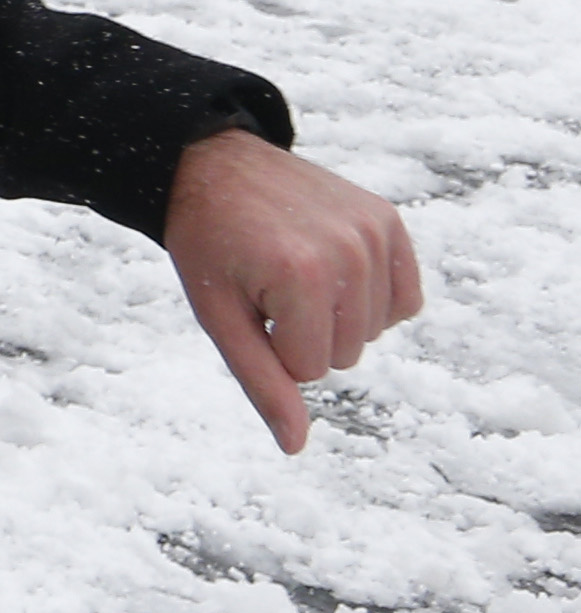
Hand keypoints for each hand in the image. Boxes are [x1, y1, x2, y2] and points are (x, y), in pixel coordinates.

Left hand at [166, 130, 421, 452]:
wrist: (212, 166)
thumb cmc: (208, 246)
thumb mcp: (219, 317)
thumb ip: (262, 383)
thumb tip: (295, 446)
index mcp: (300, 275)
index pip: (309, 369)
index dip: (271, 345)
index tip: (246, 301)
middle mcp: (348, 250)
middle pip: (345, 354)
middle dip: (302, 333)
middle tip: (266, 281)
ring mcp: (373, 232)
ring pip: (373, 332)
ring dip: (334, 315)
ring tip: (292, 269)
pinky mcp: (388, 220)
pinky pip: (404, 301)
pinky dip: (372, 300)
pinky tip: (334, 272)